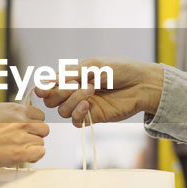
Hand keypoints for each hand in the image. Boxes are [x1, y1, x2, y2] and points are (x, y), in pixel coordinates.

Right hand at [0, 102, 47, 166]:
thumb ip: (11, 111)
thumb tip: (21, 112)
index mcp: (17, 110)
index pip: (40, 115)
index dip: (35, 123)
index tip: (28, 129)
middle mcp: (22, 122)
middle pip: (44, 129)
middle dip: (36, 135)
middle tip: (24, 140)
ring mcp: (23, 137)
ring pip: (41, 142)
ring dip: (33, 147)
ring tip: (19, 149)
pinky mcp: (21, 152)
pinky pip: (40, 153)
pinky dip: (34, 156)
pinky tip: (24, 156)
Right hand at [34, 57, 163, 126]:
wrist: (142, 83)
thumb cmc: (121, 69)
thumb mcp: (94, 66)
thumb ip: (72, 74)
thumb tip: (48, 80)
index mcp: (73, 76)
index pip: (50, 84)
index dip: (43, 87)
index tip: (44, 87)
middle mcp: (75, 92)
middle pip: (51, 100)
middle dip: (58, 92)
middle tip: (74, 83)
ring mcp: (83, 105)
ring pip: (62, 111)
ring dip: (72, 100)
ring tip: (90, 89)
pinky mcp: (93, 117)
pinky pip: (75, 122)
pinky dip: (77, 113)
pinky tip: (88, 105)